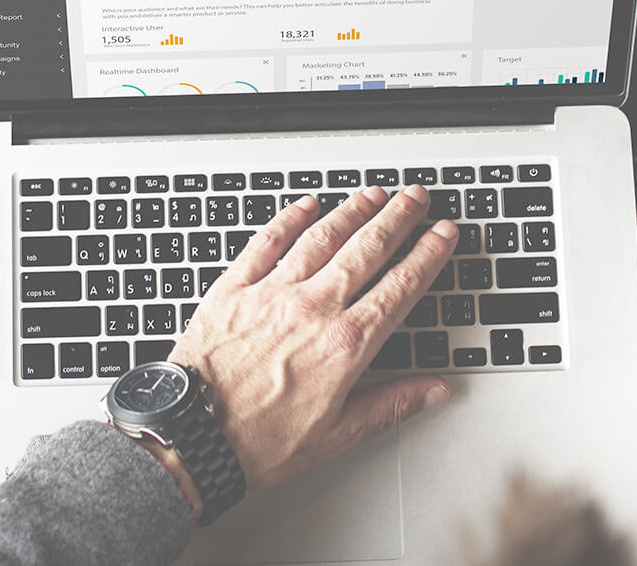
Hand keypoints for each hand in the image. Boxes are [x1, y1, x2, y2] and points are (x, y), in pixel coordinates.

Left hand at [153, 185, 455, 515]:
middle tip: (415, 197)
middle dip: (398, 218)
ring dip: (352, 210)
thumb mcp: (338, 435)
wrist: (192, 437)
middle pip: (367, 249)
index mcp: (345, 344)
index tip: (443, 235)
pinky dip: (289, 218)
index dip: (428, 254)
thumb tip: (433, 391)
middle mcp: (313, 308)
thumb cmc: (259, 441)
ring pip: (322, 236)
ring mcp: (272, 293)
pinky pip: (267, 241)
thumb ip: (391, 405)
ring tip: (373, 194)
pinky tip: (306, 205)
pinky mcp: (233, 288)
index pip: (400, 287)